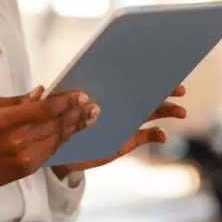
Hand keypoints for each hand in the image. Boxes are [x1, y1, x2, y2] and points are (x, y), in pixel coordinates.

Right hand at [0, 86, 98, 194]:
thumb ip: (16, 100)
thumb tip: (41, 93)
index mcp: (4, 121)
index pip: (44, 109)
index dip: (66, 101)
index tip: (81, 95)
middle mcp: (16, 141)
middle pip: (56, 125)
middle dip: (77, 114)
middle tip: (93, 106)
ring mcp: (22, 159)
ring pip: (57, 140)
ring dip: (75, 128)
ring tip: (89, 118)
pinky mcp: (25, 170)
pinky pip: (50, 153)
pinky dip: (62, 141)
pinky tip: (71, 132)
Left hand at [50, 84, 187, 178]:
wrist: (63, 153)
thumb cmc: (61, 125)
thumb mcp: (58, 110)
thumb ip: (54, 100)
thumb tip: (40, 89)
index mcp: (107, 91)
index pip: (129, 77)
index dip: (146, 72)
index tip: (161, 68)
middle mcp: (120, 104)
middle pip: (146, 92)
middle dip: (165, 90)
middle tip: (181, 89)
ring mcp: (126, 121)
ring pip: (153, 112)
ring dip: (168, 110)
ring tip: (181, 112)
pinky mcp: (128, 141)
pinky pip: (148, 135)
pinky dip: (158, 134)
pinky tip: (163, 135)